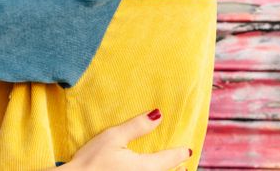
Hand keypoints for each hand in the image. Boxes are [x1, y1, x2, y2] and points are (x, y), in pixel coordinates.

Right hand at [61, 110, 192, 170]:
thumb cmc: (91, 160)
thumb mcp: (113, 137)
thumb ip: (137, 126)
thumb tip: (159, 114)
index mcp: (146, 167)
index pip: (170, 159)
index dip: (180, 154)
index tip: (187, 150)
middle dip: (177, 169)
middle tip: (183, 165)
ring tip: (173, 170)